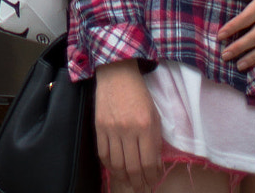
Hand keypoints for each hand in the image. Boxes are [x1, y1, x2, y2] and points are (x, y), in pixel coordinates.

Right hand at [94, 61, 162, 192]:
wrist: (117, 73)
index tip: (152, 182)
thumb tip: (154, 166)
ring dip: (123, 178)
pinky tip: (115, 169)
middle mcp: (128, 130)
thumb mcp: (154, 116)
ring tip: (128, 183)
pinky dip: (109, 166)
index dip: (152, 177)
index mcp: (146, 126)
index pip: (149, 162)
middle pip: (132, 167)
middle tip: (141, 188)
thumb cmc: (140, 94)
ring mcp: (111, 129)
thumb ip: (155, 141)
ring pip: (117, 164)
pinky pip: (103, 153)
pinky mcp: (99, 126)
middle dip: (138, 183)